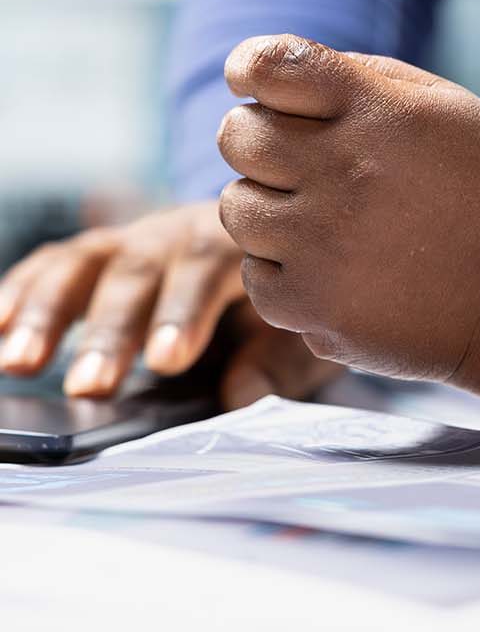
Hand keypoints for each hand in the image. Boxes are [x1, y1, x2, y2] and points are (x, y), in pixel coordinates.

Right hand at [0, 201, 341, 404]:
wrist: (266, 255)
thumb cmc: (281, 301)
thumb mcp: (299, 334)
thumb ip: (277, 363)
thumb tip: (239, 398)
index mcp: (237, 245)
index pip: (208, 268)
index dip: (185, 311)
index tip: (166, 361)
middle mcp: (179, 233)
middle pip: (140, 269)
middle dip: (111, 328)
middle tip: (89, 386)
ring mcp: (133, 239)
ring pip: (86, 262)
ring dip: (49, 310)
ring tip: (18, 363)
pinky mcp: (99, 254)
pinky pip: (55, 265)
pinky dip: (22, 291)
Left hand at [217, 35, 479, 399]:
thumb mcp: (445, 107)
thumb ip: (361, 78)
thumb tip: (276, 78)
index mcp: (373, 112)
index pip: (266, 65)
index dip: (249, 68)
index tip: (255, 84)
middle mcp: (340, 172)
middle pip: (236, 137)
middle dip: (259, 144)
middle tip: (299, 165)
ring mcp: (322, 245)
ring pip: (235, 208)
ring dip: (267, 210)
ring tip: (320, 222)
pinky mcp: (313, 306)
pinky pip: (253, 275)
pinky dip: (282, 271)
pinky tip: (329, 269)